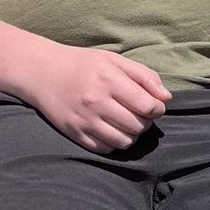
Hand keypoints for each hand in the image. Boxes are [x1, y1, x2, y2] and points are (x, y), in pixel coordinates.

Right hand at [24, 44, 171, 151]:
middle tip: (138, 113)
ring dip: (131, 135)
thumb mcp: (114, 60)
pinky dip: (114, 143)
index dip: (157, 109)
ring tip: (125, 123)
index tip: (153, 106)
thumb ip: (144, 76)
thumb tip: (166, 98)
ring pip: (124, 141)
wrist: (43, 72)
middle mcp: (96, 102)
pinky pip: (106, 149)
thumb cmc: (83, 64)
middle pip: (138, 126)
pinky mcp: (75, 133)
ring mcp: (85, 120)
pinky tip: (110, 130)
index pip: (148, 106)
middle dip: (145, 122)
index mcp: (109, 80)